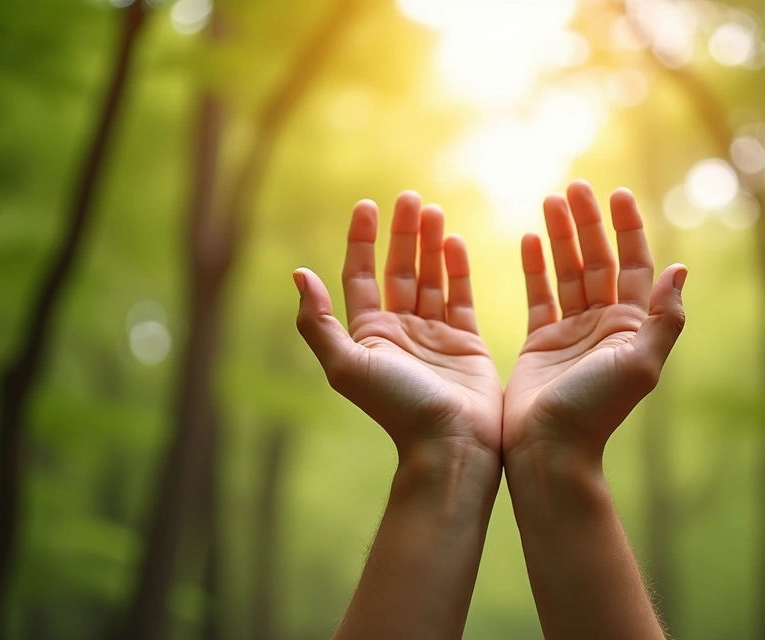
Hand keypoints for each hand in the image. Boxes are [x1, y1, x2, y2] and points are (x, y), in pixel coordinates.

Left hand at [294, 192, 502, 459]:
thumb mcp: (347, 365)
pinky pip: (460, 296)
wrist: (450, 442)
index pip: (361, 276)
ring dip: (430, 244)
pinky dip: (457, 268)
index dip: (361, 240)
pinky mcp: (466, 343)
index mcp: (369, 335)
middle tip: (410, 196)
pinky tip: (455, 240)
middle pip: (397, 270)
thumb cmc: (398, 407)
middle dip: (402, 233)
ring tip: (434, 209)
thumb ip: (318, 323)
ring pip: (429, 277)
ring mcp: (434, 336)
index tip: (367, 205)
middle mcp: (399, 332)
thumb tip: (298, 275)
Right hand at [503, 181, 686, 464]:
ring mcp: (572, 333)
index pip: (635, 266)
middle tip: (574, 186)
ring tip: (550, 201)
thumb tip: (680, 269)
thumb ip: (662, 318)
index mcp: (632, 327)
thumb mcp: (640, 364)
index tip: (617, 194)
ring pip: (568, 272)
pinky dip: (535, 267)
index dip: (628, 229)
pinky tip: (529, 239)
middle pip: (599, 261)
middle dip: (589, 223)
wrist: (551, 449)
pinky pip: (539, 295)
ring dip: (561, 237)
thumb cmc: (596, 410)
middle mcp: (605, 326)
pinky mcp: (541, 343)